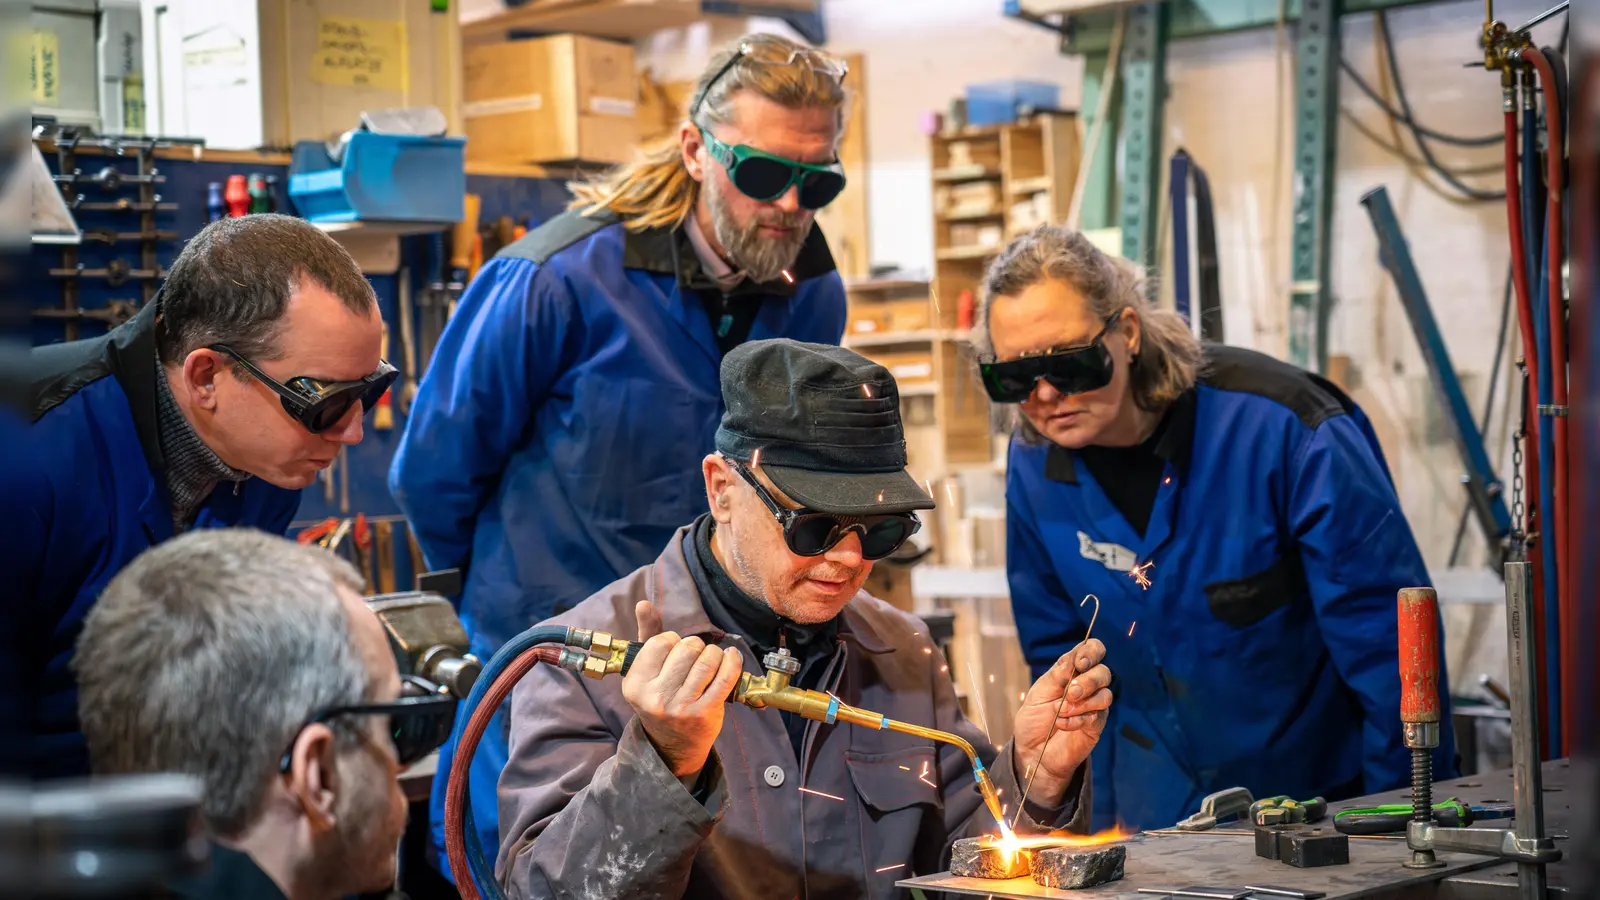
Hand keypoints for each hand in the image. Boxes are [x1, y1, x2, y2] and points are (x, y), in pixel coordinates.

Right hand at [620, 600, 744, 779]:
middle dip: (696, 646)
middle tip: (696, 658)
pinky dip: (733, 662)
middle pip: (687, 649)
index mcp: (635, 683)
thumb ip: (646, 636)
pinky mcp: (704, 713)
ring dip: (716, 654)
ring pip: (708, 660)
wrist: (672, 745)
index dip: (673, 641)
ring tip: (713, 659)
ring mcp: (680, 707)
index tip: (675, 652)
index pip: (661, 642)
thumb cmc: (660, 698)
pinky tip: (732, 658)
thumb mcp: (645, 672)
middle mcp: (655, 697)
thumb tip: (643, 604)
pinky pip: (725, 677)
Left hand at [1010, 640, 1111, 805]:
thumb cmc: (1034, 718)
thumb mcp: (1039, 692)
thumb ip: (1057, 675)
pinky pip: (1097, 717)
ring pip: (1105, 695)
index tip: (1080, 663)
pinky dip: (1077, 719)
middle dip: (1087, 681)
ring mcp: (1094, 706)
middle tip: (1069, 693)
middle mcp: (1087, 685)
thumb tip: (1074, 659)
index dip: (1092, 652)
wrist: (1033, 751)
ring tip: (1060, 712)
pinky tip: (1062, 724)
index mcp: (1072, 670)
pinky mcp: (1096, 725)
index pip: (1093, 650)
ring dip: (1082, 703)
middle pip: (1104, 672)